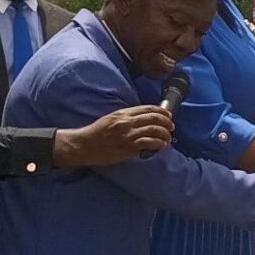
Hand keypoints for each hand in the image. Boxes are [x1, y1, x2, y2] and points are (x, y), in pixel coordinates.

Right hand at [52, 105, 173, 167]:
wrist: (84, 145)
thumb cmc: (96, 133)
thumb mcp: (111, 119)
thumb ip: (126, 118)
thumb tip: (141, 119)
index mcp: (123, 113)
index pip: (147, 108)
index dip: (160, 111)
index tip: (168, 115)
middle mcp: (126, 121)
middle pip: (153, 118)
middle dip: (166, 122)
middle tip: (171, 127)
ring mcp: (127, 134)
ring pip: (153, 130)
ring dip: (164, 134)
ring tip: (168, 138)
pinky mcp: (127, 146)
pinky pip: (147, 142)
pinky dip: (158, 143)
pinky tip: (161, 145)